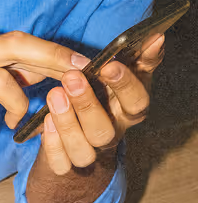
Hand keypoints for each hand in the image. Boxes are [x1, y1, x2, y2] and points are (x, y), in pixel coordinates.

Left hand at [40, 35, 163, 174]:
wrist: (79, 120)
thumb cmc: (105, 88)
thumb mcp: (124, 70)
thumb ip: (140, 56)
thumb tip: (156, 37)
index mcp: (129, 111)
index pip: (136, 104)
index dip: (125, 86)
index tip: (108, 66)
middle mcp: (111, 134)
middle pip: (104, 132)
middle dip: (87, 106)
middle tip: (72, 78)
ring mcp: (89, 151)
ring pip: (82, 152)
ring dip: (67, 124)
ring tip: (54, 95)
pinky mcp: (67, 162)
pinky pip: (61, 165)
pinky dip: (52, 146)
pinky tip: (46, 121)